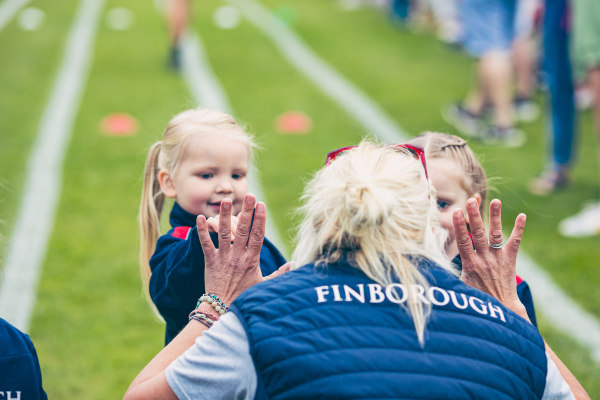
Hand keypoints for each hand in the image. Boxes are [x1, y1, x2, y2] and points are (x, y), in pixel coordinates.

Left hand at [196, 194, 288, 305]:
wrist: (222, 309)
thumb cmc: (244, 296)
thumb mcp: (264, 284)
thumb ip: (280, 273)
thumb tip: (296, 264)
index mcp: (252, 260)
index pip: (257, 236)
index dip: (259, 219)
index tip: (261, 205)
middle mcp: (238, 257)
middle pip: (243, 230)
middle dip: (246, 212)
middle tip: (249, 195)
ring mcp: (223, 258)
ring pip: (223, 233)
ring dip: (223, 216)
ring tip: (225, 200)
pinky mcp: (210, 261)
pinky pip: (205, 244)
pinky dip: (202, 231)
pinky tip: (200, 218)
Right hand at [452, 198, 527, 317]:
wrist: (501, 309)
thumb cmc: (475, 298)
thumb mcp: (457, 286)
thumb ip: (446, 273)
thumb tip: (428, 262)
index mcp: (470, 266)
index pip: (464, 243)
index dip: (460, 227)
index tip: (457, 212)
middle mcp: (485, 260)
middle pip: (479, 235)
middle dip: (475, 216)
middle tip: (472, 201)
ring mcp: (499, 259)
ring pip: (497, 234)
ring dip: (496, 217)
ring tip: (496, 201)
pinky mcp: (510, 260)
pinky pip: (515, 242)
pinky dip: (519, 229)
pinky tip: (523, 216)